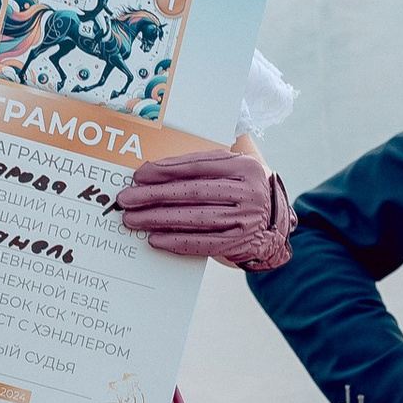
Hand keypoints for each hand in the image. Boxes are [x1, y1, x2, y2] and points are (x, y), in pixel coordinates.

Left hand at [117, 150, 294, 271]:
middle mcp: (248, 192)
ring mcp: (245, 220)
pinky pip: (202, 243)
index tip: (139, 175)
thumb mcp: (236, 165)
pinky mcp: (238, 244)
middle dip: (154, 196)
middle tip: (127, 199)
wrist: (275, 223)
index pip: (198, 166)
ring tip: (133, 219)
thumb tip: (160, 162)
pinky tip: (154, 238)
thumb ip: (207, 158)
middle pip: (192, 192)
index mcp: (244, 167)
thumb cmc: (243, 189)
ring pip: (194, 218)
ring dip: (158, 219)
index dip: (165, 170)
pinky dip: (176, 241)